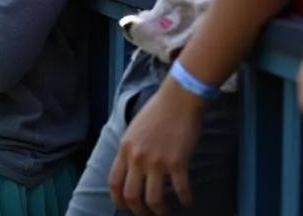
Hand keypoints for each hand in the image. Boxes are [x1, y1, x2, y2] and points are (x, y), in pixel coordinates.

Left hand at [108, 77, 202, 214]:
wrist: (178, 99)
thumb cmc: (156, 111)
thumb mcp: (134, 129)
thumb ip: (130, 150)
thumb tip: (130, 171)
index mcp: (125, 148)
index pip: (114, 182)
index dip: (118, 200)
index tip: (126, 208)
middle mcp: (137, 157)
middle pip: (132, 196)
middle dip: (140, 211)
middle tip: (148, 214)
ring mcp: (157, 161)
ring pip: (154, 200)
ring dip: (160, 212)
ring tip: (167, 213)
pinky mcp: (177, 162)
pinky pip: (181, 191)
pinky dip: (185, 201)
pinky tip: (188, 202)